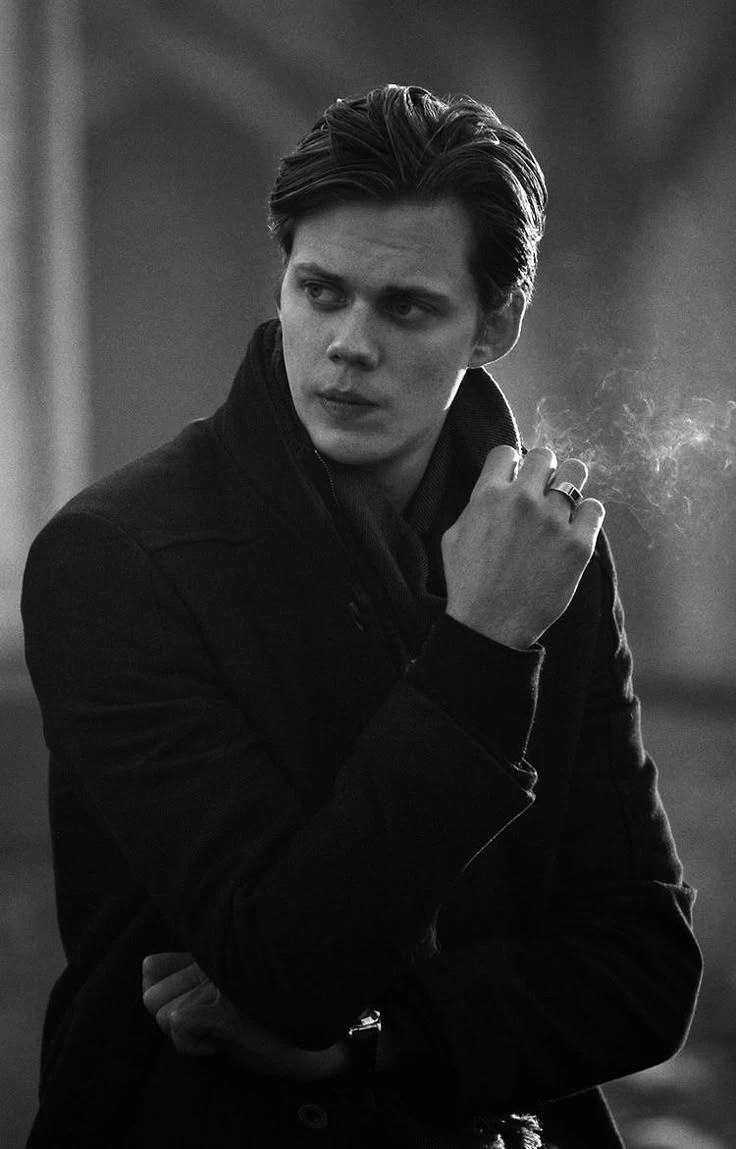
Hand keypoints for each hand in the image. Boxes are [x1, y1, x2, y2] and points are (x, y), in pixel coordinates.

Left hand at [142, 952, 347, 1080]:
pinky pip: (180, 1025)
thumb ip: (199, 972)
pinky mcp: (225, 1010)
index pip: (152, 967)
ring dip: (183, 1032)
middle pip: (151, 994)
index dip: (163, 993)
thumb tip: (152, 974)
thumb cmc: (285, 1007)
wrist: (329, 1028)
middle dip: (171, 1016)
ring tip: (215, 1032)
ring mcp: (218, 983)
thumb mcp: (238, 984)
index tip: (190, 1006)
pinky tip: (218, 1044)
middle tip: (205, 1024)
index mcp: (215, 951)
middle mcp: (214, 959)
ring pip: (161, 1012)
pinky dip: (192, 1043)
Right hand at [442, 446, 604, 648]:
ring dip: (570, 484)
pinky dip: (587, 515)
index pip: (506, 452)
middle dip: (542, 470)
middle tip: (542, 490)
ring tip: (566, 502)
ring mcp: (553, 521)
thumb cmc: (469, 584)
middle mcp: (522, 501)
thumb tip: (493, 490)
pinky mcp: (578, 544)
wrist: (491, 625)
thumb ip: (475, 506)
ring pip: (575, 473)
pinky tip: (577, 528)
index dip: (511, 464)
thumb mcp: (453, 536)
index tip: (515, 478)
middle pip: (544, 456)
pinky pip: (594, 509)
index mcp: (488, 496)